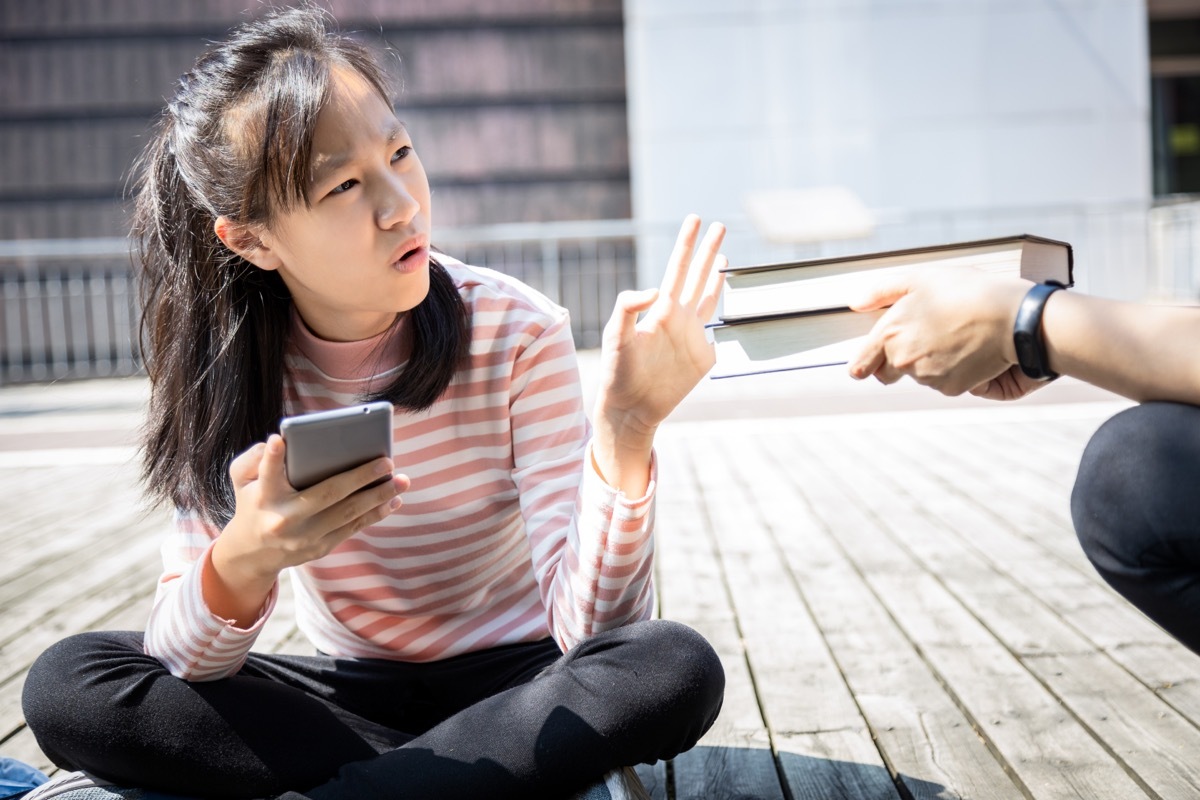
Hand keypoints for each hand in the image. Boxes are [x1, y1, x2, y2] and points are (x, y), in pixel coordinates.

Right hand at [207, 435, 408, 624]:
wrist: (253, 553)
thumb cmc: (255, 502)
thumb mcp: (241, 480)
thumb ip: (254, 459)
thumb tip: (278, 443)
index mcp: (263, 496)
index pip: (267, 473)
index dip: (272, 457)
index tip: (278, 439)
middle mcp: (285, 518)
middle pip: (326, 495)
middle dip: (360, 477)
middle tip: (386, 461)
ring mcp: (305, 537)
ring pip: (347, 514)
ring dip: (379, 497)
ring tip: (402, 481)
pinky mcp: (319, 547)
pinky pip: (352, 528)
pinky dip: (375, 513)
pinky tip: (393, 499)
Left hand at [591, 215, 725, 492]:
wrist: (631, 407)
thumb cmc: (618, 371)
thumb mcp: (616, 336)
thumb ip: (629, 308)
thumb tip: (657, 289)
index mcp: (661, 309)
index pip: (677, 268)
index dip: (687, 244)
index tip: (695, 219)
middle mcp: (679, 318)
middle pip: (698, 276)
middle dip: (708, 250)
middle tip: (719, 224)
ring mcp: (693, 337)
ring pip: (710, 298)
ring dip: (718, 276)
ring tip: (725, 253)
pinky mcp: (704, 358)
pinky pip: (722, 335)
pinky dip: (732, 320)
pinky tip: (736, 306)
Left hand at [847, 265, 1039, 398]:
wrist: (1012, 318)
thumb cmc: (967, 292)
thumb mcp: (920, 279)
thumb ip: (882, 291)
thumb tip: (856, 303)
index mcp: (890, 334)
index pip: (861, 364)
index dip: (862, 365)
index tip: (861, 368)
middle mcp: (904, 360)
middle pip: (888, 373)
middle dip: (898, 361)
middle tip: (922, 339)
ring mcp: (927, 376)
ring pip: (918, 375)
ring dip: (928, 361)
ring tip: (952, 336)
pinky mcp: (951, 388)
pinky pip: (943, 381)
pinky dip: (951, 370)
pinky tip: (966, 349)